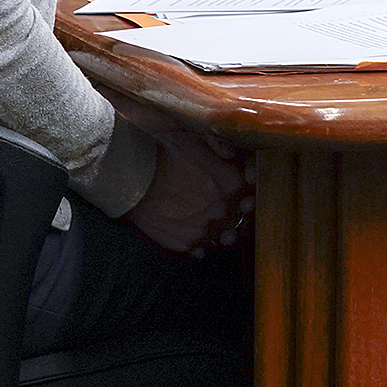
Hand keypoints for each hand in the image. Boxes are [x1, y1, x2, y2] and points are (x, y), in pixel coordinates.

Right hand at [110, 93, 250, 254]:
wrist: (132, 174)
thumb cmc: (163, 151)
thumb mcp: (197, 136)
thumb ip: (223, 145)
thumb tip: (234, 153)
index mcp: (232, 183)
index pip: (254, 196)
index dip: (249, 195)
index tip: (244, 195)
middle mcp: (223, 210)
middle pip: (242, 220)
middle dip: (237, 216)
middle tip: (228, 211)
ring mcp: (205, 230)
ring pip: (223, 238)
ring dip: (220, 233)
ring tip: (208, 223)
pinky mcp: (185, 244)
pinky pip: (201, 250)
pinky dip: (199, 244)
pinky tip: (191, 231)